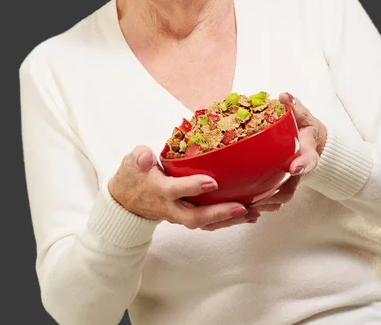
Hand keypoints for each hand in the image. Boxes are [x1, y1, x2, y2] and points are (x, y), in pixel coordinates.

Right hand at [108, 145, 261, 229]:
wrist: (126, 201)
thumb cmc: (133, 176)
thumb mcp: (131, 161)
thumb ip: (139, 157)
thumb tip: (146, 157)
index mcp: (158, 189)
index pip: (175, 190)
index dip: (193, 187)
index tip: (212, 181)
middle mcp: (170, 207)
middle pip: (194, 216)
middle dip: (218, 213)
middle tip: (241, 207)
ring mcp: (179, 214)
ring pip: (205, 223)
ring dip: (229, 220)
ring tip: (253, 212)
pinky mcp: (188, 216)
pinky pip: (209, 223)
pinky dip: (228, 221)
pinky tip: (248, 214)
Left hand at [250, 92, 327, 211]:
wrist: (311, 139)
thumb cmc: (305, 127)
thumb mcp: (303, 114)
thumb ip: (295, 106)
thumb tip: (284, 96)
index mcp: (306, 150)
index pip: (309, 159)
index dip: (303, 164)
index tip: (294, 168)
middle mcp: (298, 168)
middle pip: (290, 189)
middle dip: (274, 197)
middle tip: (256, 200)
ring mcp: (290, 179)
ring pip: (280, 197)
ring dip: (265, 204)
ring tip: (245, 206)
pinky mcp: (280, 183)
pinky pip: (273, 198)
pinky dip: (262, 203)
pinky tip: (244, 205)